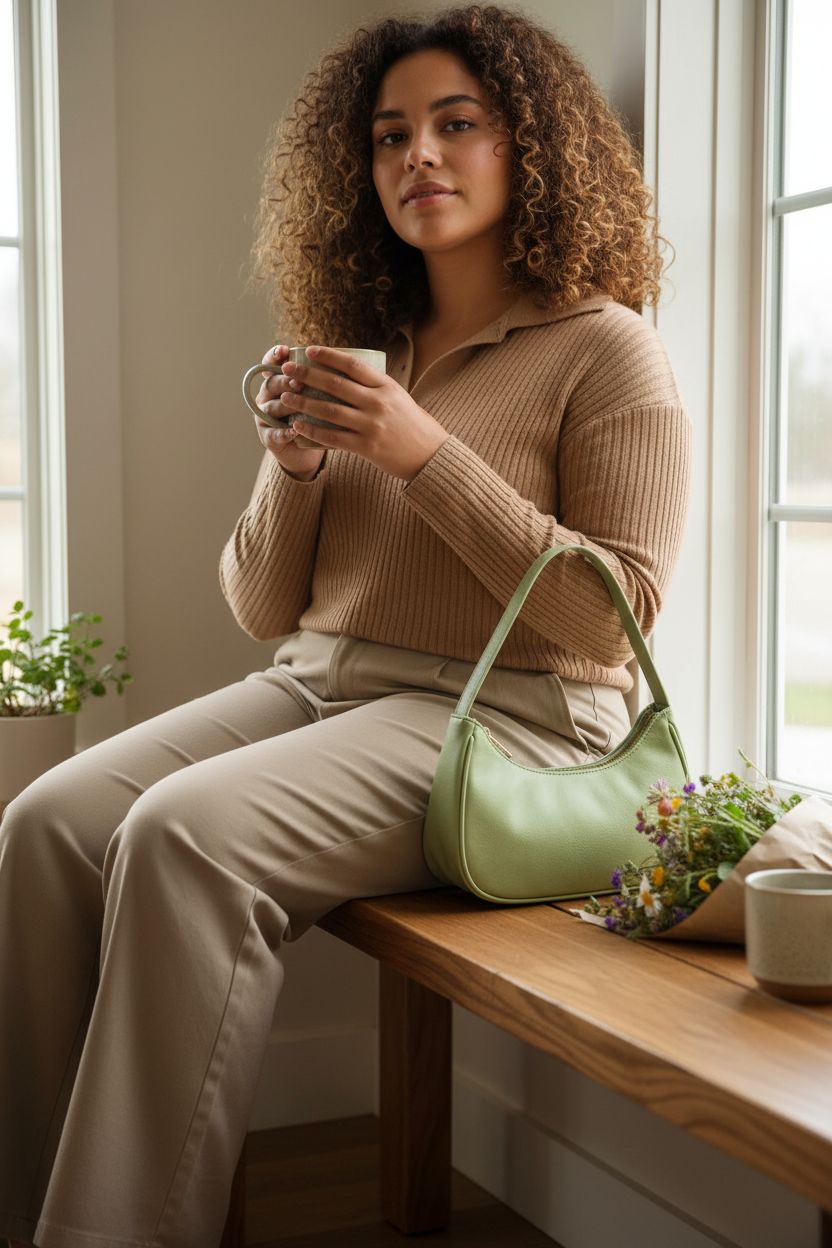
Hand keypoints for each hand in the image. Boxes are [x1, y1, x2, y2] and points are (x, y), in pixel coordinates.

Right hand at [251, 345, 326, 480]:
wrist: (308, 448)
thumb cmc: (317, 416)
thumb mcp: (321, 395)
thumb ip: (325, 379)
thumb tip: (347, 360)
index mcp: (278, 381)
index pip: (271, 364)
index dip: (274, 356)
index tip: (284, 351)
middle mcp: (268, 397)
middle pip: (271, 384)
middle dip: (284, 381)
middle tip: (298, 382)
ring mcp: (265, 418)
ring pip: (271, 408)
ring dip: (285, 407)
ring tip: (298, 406)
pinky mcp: (269, 438)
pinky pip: (274, 434)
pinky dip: (284, 432)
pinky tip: (295, 431)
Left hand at [278, 346, 449, 481]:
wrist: (429, 455)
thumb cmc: (413, 424)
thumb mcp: (398, 397)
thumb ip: (375, 387)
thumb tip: (346, 372)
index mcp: (386, 386)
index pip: (352, 365)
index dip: (328, 355)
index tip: (308, 350)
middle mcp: (378, 403)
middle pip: (335, 385)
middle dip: (306, 375)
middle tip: (287, 369)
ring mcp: (371, 425)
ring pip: (329, 411)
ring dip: (303, 403)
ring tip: (285, 396)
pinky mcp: (366, 447)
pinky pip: (332, 437)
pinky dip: (312, 430)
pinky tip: (297, 425)